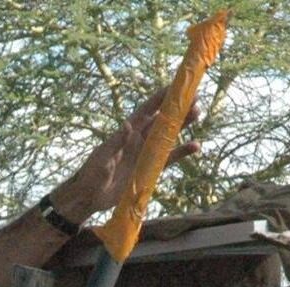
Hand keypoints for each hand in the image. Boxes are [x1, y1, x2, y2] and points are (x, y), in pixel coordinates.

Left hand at [51, 88, 200, 223]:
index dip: (160, 98)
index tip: (176, 87)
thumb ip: (117, 141)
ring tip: (198, 114)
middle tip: (195, 99)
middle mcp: (139, 139)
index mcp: (127, 131)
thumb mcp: (103, 156)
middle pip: (162, 120)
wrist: (90, 196)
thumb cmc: (93, 172)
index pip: (146, 110)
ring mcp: (145, 153)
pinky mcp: (149, 169)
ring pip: (168, 136)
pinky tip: (195, 146)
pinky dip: (181, 152)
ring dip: (183, 126)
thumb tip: (128, 125)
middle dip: (177, 109)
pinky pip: (168, 158)